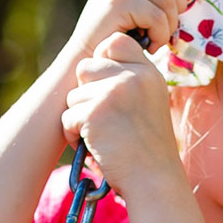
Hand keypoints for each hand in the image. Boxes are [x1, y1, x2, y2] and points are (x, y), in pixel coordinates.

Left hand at [62, 32, 185, 196]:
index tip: (108, 89)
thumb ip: (130, 79)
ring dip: (80, 117)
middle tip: (102, 117)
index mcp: (149, 72)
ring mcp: (115, 92)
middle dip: (86, 93)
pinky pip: (68, 116)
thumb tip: (91, 66)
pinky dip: (73, 135)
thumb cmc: (148, 148)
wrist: (154, 180)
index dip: (103, 62)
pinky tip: (93, 146)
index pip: (114, 42)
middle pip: (86, 67)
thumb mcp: (150, 102)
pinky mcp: (96, 112)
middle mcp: (134, 77)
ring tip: (101, 135)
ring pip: (74, 94)